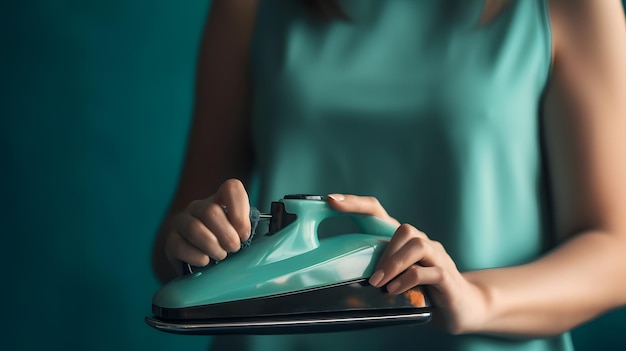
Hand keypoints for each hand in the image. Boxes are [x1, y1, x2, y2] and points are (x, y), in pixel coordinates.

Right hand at [165, 179, 250, 275]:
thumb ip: (247, 230)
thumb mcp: (237, 233)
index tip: (244, 232)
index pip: (231, 188)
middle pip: (211, 211)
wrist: (195, 257)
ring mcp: (182, 222)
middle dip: (227, 235)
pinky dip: (197, 257)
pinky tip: (205, 261)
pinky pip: (180, 246)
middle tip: (233, 248)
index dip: (240, 209)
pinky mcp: (171, 241)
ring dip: (213, 247)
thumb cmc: (221, 243)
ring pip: (195, 229)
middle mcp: (199, 207)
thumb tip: (262, 240)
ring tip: (221, 256)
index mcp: (220, 201)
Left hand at [327, 193, 489, 333]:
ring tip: (380, 285)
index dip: (354, 203)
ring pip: (417, 245)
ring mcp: (437, 258)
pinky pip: (428, 271)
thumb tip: (333, 273)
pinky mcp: (447, 277)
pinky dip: (409, 279)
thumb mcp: (393, 277)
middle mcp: (421, 242)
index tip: (330, 199)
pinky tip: (396, 290)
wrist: (463, 306)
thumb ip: (372, 269)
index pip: (377, 211)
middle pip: (403, 228)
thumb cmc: (421, 290)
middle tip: (371, 278)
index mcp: (402, 240)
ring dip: (394, 264)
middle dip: (384, 252)